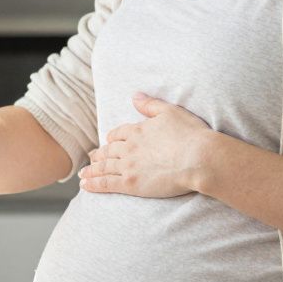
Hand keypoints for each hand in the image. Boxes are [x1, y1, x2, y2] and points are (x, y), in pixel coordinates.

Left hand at [78, 92, 216, 196]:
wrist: (199, 158)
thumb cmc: (190, 135)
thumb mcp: (171, 112)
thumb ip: (150, 105)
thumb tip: (134, 96)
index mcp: (137, 131)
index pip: (118, 134)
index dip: (112, 138)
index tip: (109, 142)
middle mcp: (128, 147)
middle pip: (108, 151)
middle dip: (99, 155)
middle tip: (92, 158)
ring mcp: (128, 166)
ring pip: (104, 167)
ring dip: (92, 170)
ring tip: (83, 175)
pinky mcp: (130, 184)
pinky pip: (106, 183)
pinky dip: (93, 184)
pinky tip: (85, 185)